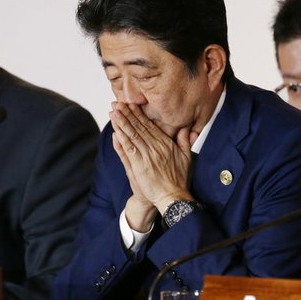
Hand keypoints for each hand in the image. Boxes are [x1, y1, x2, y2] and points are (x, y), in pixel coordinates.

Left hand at [110, 102, 193, 228]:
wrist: (172, 196)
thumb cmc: (179, 179)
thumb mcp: (186, 156)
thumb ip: (184, 141)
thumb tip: (186, 128)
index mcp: (165, 143)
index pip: (149, 125)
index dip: (139, 114)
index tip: (130, 104)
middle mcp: (156, 146)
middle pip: (139, 127)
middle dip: (127, 113)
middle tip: (118, 102)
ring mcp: (147, 155)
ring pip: (133, 135)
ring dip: (122, 122)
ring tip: (114, 111)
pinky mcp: (139, 165)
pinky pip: (129, 148)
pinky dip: (122, 138)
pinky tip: (115, 129)